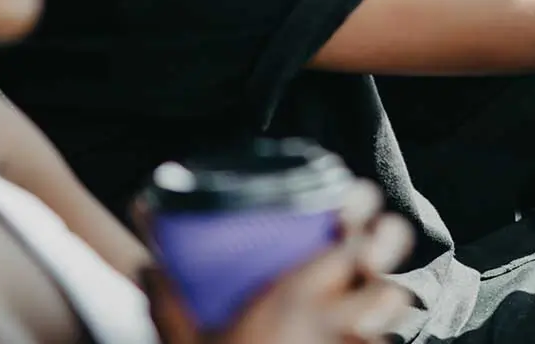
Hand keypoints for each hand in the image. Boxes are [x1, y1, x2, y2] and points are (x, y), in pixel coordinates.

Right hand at [144, 180, 416, 343]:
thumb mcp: (182, 342)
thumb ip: (166, 301)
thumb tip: (146, 262)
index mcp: (288, 303)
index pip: (347, 247)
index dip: (362, 219)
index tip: (358, 204)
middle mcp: (326, 328)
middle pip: (386, 288)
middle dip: (386, 269)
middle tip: (372, 258)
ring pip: (388, 327)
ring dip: (382, 314)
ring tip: (368, 306)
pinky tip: (358, 340)